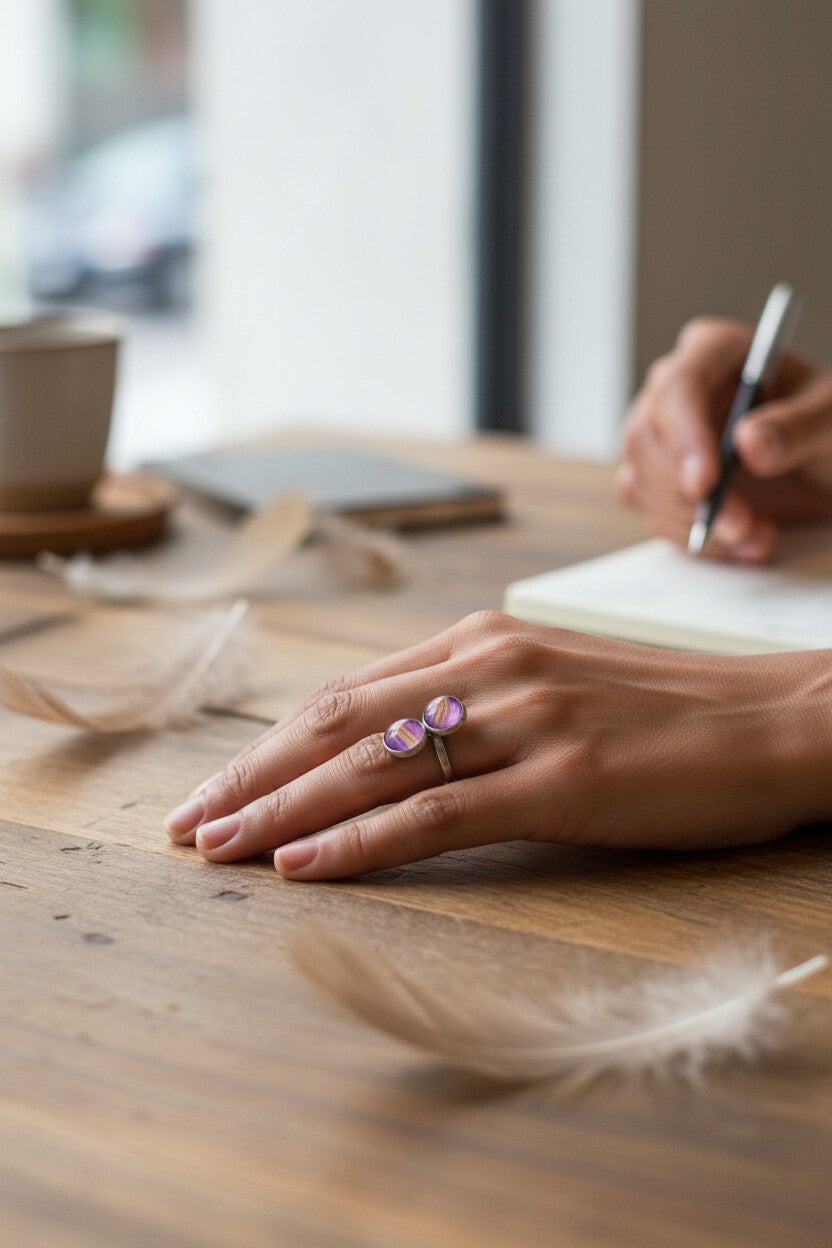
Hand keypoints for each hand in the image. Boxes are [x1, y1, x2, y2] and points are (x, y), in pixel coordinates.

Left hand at [164, 612, 828, 878]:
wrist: (780, 720)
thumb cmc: (670, 711)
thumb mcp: (555, 684)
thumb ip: (474, 704)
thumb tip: (395, 746)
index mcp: (482, 642)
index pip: (348, 697)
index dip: (273, 745)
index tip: (221, 785)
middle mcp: (488, 668)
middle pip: (334, 724)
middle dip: (249, 776)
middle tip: (187, 822)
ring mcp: (522, 720)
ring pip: (367, 768)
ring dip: (279, 811)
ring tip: (216, 849)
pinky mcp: (559, 780)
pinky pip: (433, 816)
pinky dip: (356, 842)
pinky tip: (302, 868)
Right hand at [619, 317, 831, 560]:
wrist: (822, 464)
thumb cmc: (825, 423)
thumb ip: (798, 426)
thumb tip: (749, 443)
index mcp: (715, 352)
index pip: (678, 386)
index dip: (685, 436)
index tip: (707, 482)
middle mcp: (676, 391)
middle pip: (646, 439)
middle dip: (687, 494)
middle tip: (739, 524)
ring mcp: (661, 436)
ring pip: (640, 481)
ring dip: (693, 522)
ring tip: (756, 536)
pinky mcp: (658, 479)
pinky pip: (653, 514)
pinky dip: (693, 539)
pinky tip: (740, 543)